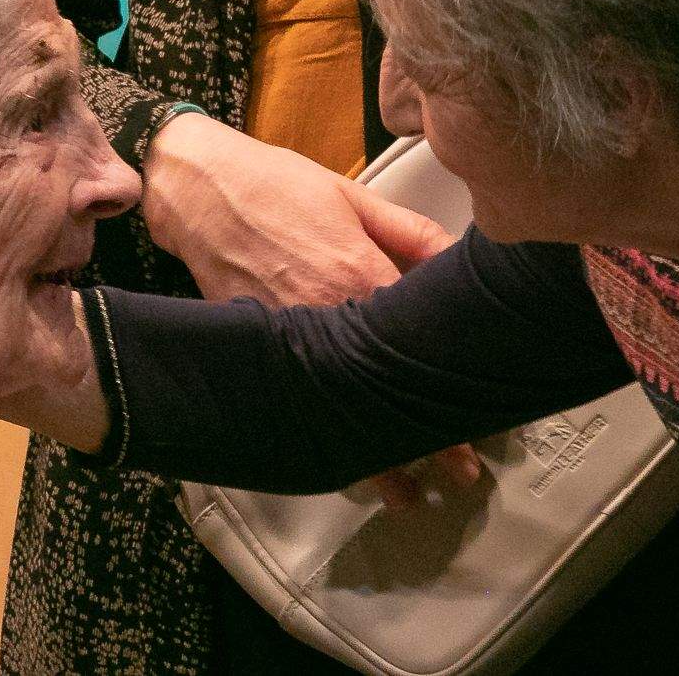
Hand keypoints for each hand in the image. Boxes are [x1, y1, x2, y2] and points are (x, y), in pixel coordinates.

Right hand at [141, 114, 479, 504]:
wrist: (196, 189)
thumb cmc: (274, 185)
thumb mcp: (354, 197)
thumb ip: (412, 232)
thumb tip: (457, 258)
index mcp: (359, 275)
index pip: (419, 349)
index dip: (452, 389)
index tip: (482, 420)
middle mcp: (325, 318)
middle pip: (384, 393)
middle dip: (424, 440)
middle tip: (460, 471)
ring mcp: (287, 339)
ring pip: (338, 412)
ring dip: (373, 456)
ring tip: (405, 493)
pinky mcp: (255, 346)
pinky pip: (295, 400)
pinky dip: (319, 431)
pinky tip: (340, 459)